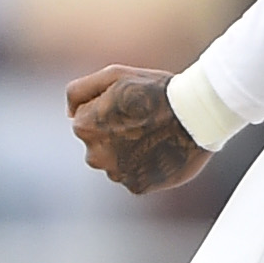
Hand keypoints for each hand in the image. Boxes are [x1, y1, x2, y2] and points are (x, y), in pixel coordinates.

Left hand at [68, 65, 211, 194]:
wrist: (194, 114)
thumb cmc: (154, 90)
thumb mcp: (112, 76)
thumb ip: (78, 92)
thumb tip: (69, 115)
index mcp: (84, 126)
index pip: (87, 119)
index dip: (109, 109)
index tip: (130, 106)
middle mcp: (94, 154)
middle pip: (99, 144)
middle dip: (115, 134)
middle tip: (144, 122)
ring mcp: (116, 173)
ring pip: (117, 162)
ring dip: (130, 152)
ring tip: (154, 136)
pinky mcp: (137, 187)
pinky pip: (135, 176)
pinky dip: (145, 167)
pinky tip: (160, 151)